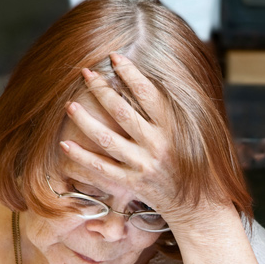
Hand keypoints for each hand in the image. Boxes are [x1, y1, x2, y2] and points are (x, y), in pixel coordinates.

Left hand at [62, 54, 220, 229]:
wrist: (198, 206)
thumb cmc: (195, 165)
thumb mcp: (195, 134)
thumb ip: (175, 111)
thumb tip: (153, 81)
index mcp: (173, 128)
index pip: (148, 93)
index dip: (130, 73)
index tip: (115, 57)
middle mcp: (158, 145)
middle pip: (122, 112)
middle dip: (101, 89)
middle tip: (85, 73)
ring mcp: (143, 165)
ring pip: (107, 139)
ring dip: (85, 120)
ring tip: (70, 105)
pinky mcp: (132, 184)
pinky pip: (102, 168)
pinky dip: (82, 157)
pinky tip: (65, 145)